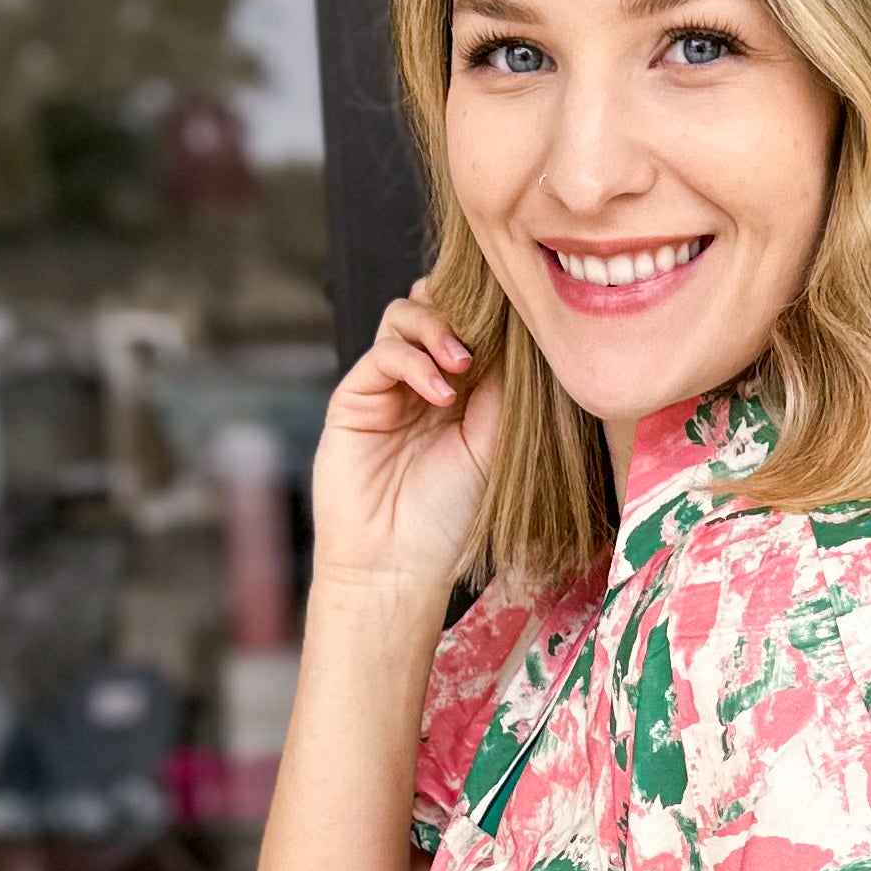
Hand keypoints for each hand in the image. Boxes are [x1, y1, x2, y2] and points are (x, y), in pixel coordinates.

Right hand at [308, 283, 499, 605]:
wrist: (396, 562)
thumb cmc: (448, 516)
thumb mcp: (492, 445)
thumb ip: (500, 388)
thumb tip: (514, 332)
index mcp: (461, 392)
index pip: (472, 328)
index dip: (490, 315)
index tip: (514, 316)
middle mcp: (422, 382)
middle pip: (434, 308)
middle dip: (460, 309)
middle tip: (482, 338)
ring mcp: (387, 387)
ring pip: (404, 317)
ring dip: (436, 328)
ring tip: (461, 364)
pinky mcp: (355, 397)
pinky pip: (383, 354)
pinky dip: (414, 362)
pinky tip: (439, 394)